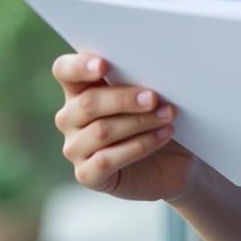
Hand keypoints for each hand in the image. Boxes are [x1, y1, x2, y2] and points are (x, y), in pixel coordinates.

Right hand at [52, 52, 196, 201]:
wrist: (176, 158)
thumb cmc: (160, 114)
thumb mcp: (152, 93)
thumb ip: (141, 78)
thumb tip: (153, 66)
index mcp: (81, 88)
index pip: (64, 70)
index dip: (79, 66)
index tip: (104, 66)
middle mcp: (71, 117)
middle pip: (87, 103)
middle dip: (124, 98)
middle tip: (154, 98)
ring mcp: (76, 148)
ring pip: (101, 131)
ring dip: (140, 121)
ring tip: (168, 115)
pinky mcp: (87, 174)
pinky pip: (107, 160)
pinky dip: (140, 145)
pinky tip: (163, 135)